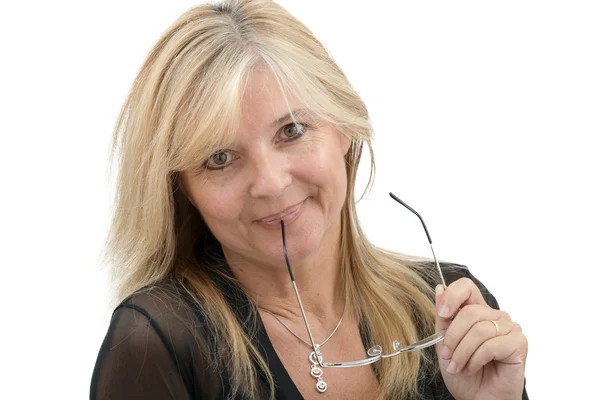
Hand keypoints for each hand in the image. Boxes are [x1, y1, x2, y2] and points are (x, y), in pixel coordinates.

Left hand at [435, 278, 527, 399]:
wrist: (478, 398)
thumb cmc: (464, 373)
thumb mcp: (445, 343)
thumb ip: (444, 317)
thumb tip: (440, 288)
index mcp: (477, 311)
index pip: (467, 287)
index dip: (452, 296)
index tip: (442, 314)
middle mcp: (495, 316)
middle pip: (470, 311)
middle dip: (453, 337)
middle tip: (446, 355)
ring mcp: (509, 328)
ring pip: (479, 329)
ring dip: (462, 352)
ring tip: (457, 366)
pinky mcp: (519, 343)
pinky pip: (492, 345)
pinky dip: (476, 359)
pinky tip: (472, 368)